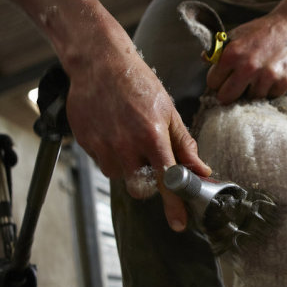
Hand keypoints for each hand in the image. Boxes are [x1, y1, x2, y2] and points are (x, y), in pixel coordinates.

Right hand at [64, 49, 210, 231]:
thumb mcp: (169, 111)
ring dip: (127, 167)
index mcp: (152, 136)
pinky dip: (110, 155)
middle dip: (148, 183)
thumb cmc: (138, 83)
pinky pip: (102, 162)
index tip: (179, 224)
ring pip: (119, 176)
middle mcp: (126, 144)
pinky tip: (113, 131)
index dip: (174, 206)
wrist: (100, 62)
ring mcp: (103, 145)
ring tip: (129, 137)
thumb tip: (201, 170)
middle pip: (140, 188)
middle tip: (149, 161)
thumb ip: (184, 144)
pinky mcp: (86, 143)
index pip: (167, 181)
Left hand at [206, 13, 286, 103]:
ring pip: (250, 99)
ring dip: (252, 91)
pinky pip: (269, 97)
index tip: (223, 78)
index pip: (212, 82)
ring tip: (257, 77)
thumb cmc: (264, 30)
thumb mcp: (238, 34)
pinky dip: (269, 90)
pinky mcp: (284, 83)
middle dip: (229, 92)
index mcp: (233, 54)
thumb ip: (220, 49)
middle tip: (236, 85)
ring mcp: (267, 77)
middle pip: (226, 97)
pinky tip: (271, 77)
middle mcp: (249, 67)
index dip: (217, 80)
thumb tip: (205, 59)